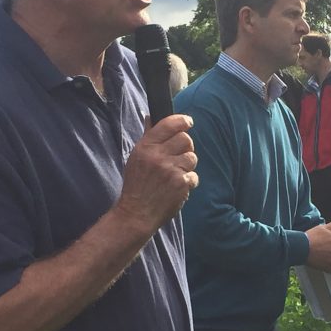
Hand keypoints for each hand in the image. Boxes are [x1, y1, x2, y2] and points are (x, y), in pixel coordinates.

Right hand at [116, 115, 197, 233]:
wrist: (137, 213)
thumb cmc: (136, 185)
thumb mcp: (136, 157)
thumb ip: (147, 137)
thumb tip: (151, 116)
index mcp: (146, 147)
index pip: (169, 124)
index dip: (182, 120)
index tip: (188, 122)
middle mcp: (158, 156)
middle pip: (185, 139)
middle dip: (186, 147)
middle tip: (179, 156)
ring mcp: (170, 170)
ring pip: (192, 157)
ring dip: (187, 166)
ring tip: (176, 174)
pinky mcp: (181, 184)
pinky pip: (194, 176)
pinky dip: (188, 182)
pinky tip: (177, 188)